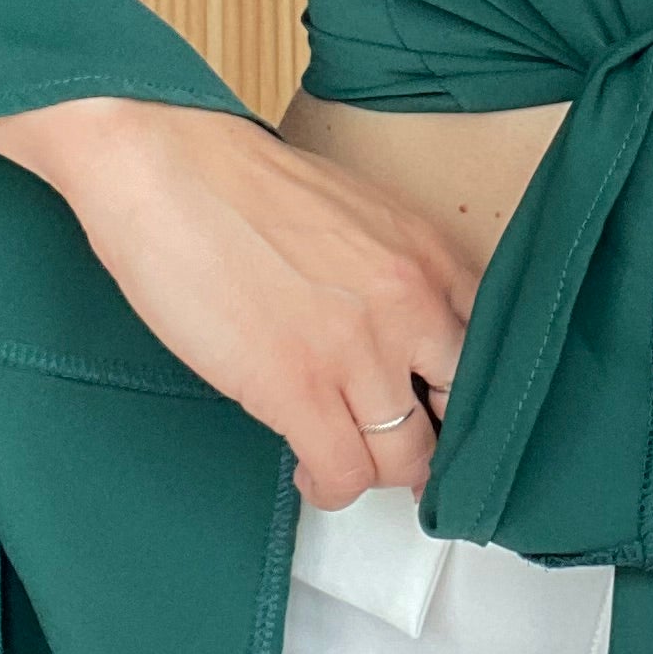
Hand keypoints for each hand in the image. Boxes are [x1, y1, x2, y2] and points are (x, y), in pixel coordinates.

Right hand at [0, 97, 478, 511]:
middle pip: (460, 412)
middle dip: (432, 441)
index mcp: (429, 254)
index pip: (488, 350)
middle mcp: (411, 303)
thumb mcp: (354, 215)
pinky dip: (330, 487)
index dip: (462, 393)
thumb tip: (398, 338)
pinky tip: (310, 470)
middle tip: (399, 448)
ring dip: (373, 471)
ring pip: (404, 457)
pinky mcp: (297, 389)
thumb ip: (392, 274)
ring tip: (343, 460)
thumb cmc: (239, 184)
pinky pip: (344, 474)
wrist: (164, 166)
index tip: (437, 409)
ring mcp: (358, 350)